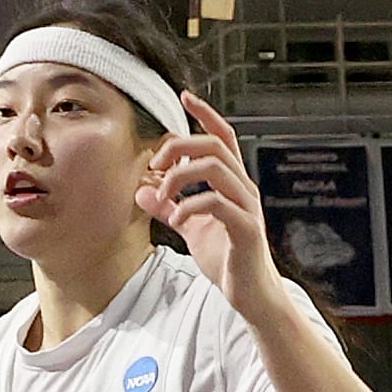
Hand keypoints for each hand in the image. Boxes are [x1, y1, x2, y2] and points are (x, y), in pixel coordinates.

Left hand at [136, 93, 280, 316]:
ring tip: (162, 196)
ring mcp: (247, 207)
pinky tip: (175, 221)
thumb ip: (168, 206)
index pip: (222, 137)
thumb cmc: (226, 257)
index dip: (206, 115)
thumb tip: (141, 190)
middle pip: (214, 146)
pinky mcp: (245, 229)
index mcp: (232, 183)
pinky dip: (190, 207)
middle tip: (154, 166)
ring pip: (216, 168)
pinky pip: (218, 203)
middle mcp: (243, 188)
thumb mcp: (191, 228)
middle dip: (179, 147)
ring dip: (180, 177)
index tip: (184, 97)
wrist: (250, 294)